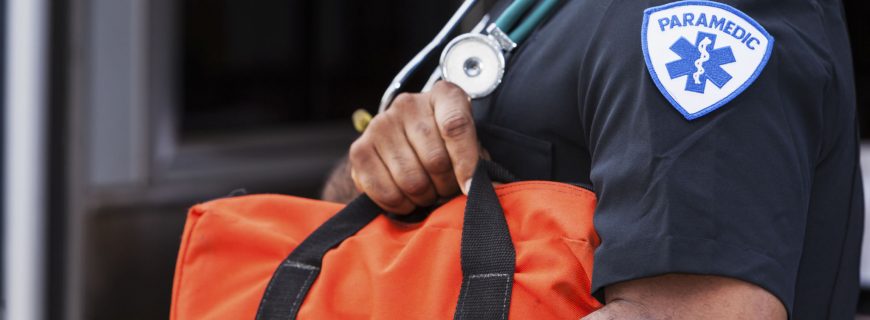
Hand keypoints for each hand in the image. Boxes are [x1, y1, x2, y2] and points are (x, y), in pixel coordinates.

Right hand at [349, 81, 479, 213]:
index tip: (470, 188)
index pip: (456, 126)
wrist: (404, 144)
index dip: (466, 163)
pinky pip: (384, 192)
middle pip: (435, 160)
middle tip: (446, 189)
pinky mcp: (359, 149)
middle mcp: (408, 103)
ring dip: (424, 198)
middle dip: (445, 186)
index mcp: (443, 95)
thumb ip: (478, 163)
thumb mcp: (469, 145)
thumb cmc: (445, 146)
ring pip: (411, 180)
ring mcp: (380, 124)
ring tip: (428, 193)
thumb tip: (485, 189)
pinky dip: (400, 205)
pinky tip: (407, 199)